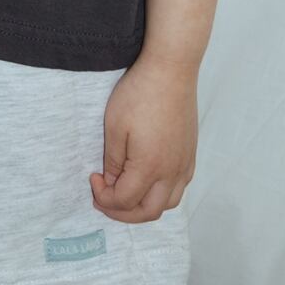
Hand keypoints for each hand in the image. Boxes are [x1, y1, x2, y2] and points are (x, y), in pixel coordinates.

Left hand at [90, 54, 197, 221]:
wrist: (171, 71)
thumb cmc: (139, 94)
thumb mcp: (114, 126)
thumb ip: (113, 161)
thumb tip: (112, 182)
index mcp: (150, 167)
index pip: (125, 200)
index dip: (105, 198)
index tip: (93, 179)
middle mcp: (172, 172)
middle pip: (149, 212)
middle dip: (123, 213)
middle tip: (104, 199)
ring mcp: (185, 164)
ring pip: (168, 204)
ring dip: (144, 206)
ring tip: (125, 193)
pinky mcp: (191, 154)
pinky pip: (179, 187)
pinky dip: (162, 194)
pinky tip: (148, 181)